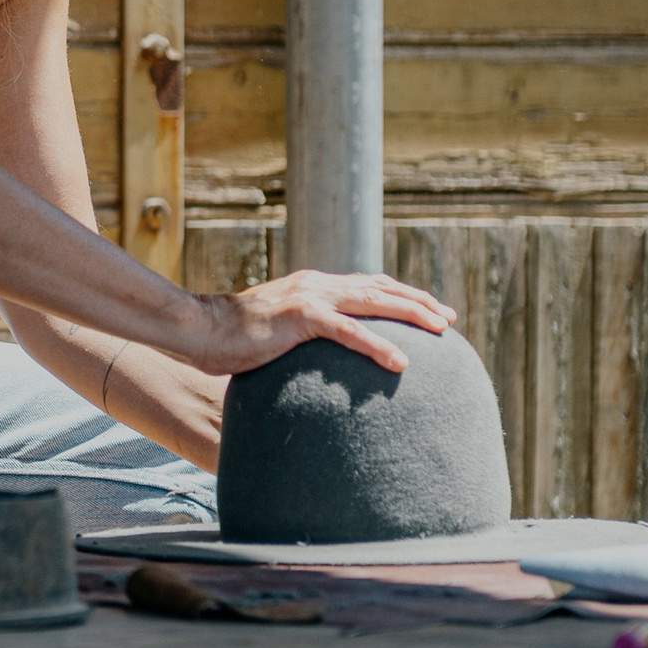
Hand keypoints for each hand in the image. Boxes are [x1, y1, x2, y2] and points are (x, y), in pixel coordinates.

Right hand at [184, 271, 454, 376]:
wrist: (200, 329)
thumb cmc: (232, 340)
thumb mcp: (276, 333)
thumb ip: (301, 335)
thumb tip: (318, 358)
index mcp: (313, 287)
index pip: (368, 284)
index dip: (401, 295)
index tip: (429, 309)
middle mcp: (317, 285)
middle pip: (381, 288)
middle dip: (418, 301)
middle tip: (448, 318)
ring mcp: (310, 298)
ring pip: (374, 302)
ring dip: (412, 314)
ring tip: (440, 330)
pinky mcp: (302, 317)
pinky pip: (350, 331)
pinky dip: (379, 345)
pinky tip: (401, 362)